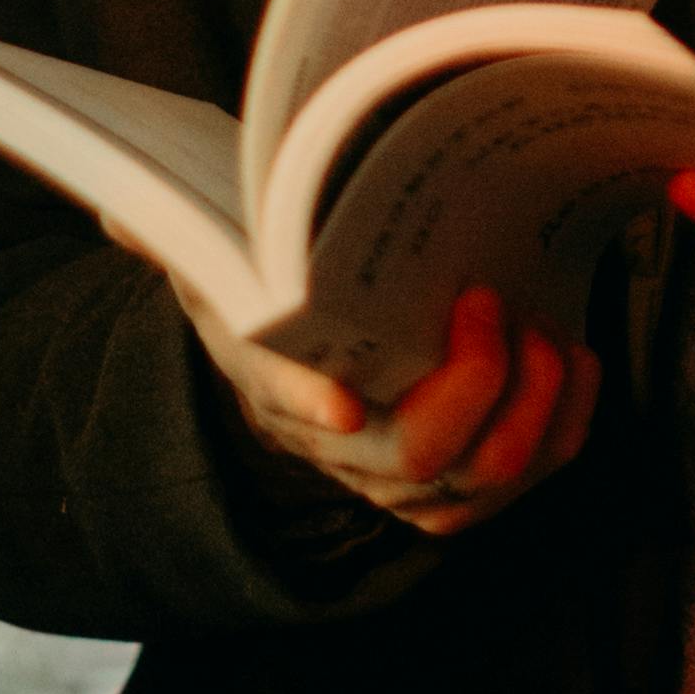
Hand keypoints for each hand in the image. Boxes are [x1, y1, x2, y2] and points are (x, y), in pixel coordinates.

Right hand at [117, 245, 597, 535]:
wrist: (318, 361)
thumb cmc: (276, 301)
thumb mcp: (219, 263)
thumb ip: (180, 236)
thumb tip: (120, 211)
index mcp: (278, 391)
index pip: (289, 405)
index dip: (309, 406)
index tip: (340, 398)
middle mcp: (349, 455)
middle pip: (420, 456)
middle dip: (472, 384)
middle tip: (487, 304)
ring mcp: (418, 482)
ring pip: (490, 474)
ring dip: (532, 406)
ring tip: (542, 332)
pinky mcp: (478, 480)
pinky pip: (537, 468)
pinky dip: (567, 419)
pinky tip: (573, 358)